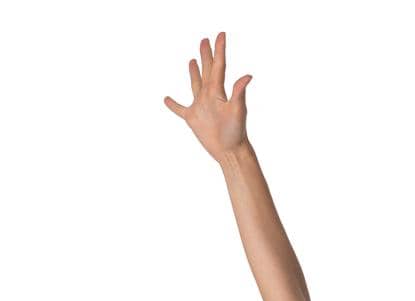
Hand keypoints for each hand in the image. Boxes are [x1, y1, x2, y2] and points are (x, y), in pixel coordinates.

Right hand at [164, 31, 252, 160]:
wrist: (230, 152)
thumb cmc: (236, 133)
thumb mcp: (237, 111)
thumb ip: (239, 92)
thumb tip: (248, 76)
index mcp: (218, 91)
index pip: (219, 66)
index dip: (220, 50)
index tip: (220, 34)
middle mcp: (209, 96)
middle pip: (207, 70)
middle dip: (206, 55)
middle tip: (204, 40)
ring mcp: (200, 106)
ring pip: (195, 84)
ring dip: (193, 72)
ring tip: (192, 60)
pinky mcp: (193, 119)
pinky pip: (180, 110)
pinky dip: (173, 105)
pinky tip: (166, 99)